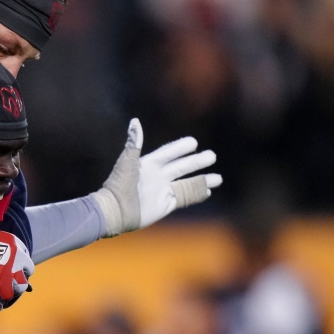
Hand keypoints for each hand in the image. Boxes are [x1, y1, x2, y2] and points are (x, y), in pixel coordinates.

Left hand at [90, 119, 221, 236]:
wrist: (114, 212)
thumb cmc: (119, 186)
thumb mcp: (127, 163)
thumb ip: (134, 143)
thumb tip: (135, 121)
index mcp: (148, 165)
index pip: (168, 153)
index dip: (180, 148)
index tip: (193, 142)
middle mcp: (157, 176)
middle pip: (181, 167)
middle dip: (197, 162)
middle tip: (212, 156)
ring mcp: (162, 191)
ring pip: (187, 183)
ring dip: (202, 180)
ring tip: (219, 178)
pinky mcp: (165, 204)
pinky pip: (184, 197)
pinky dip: (197, 194)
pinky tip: (208, 191)